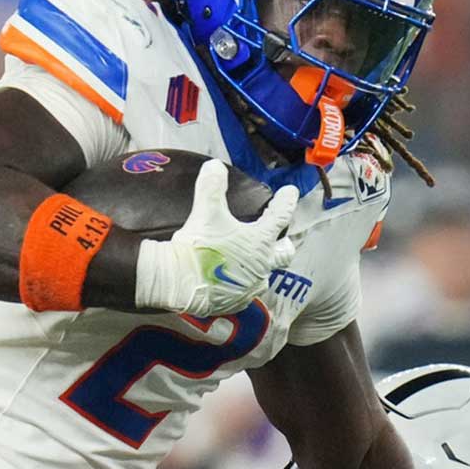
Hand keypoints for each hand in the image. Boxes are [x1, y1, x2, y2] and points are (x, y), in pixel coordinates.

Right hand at [134, 159, 297, 315]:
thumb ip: (212, 187)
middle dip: (284, 246)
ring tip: (251, 261)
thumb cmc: (198, 246)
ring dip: (260, 266)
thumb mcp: (205, 211)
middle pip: (283, 255)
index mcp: (260, 242)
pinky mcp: (234, 302)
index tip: (290, 192)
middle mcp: (261, 267)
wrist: (179, 282)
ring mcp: (249, 288)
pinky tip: (230, 279)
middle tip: (284, 241)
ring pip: (263, 276)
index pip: (280, 216)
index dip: (286, 201)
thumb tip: (214, 166)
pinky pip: (244, 292)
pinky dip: (240, 283)